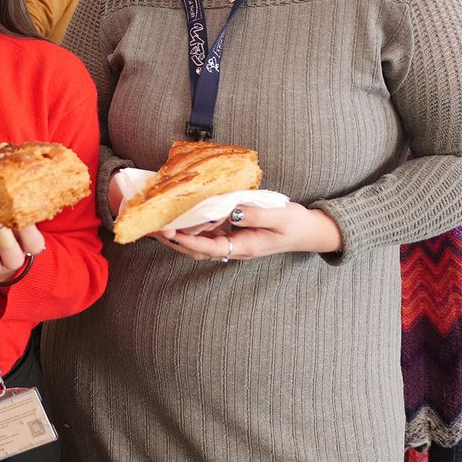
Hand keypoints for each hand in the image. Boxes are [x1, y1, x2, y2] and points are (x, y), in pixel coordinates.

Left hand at [154, 203, 341, 260]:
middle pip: (197, 249)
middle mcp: (234, 247)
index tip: (170, 232)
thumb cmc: (294, 225)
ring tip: (159, 222)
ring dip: (179, 234)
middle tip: (153, 228)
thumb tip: (230, 211)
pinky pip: (208, 232)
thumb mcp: (278, 217)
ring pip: (199, 241)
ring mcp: (232, 241)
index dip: (188, 240)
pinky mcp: (232, 232)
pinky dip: (193, 225)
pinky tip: (182, 214)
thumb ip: (254, 215)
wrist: (307, 231)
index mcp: (243, 247)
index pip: (209, 248)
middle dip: (175, 240)